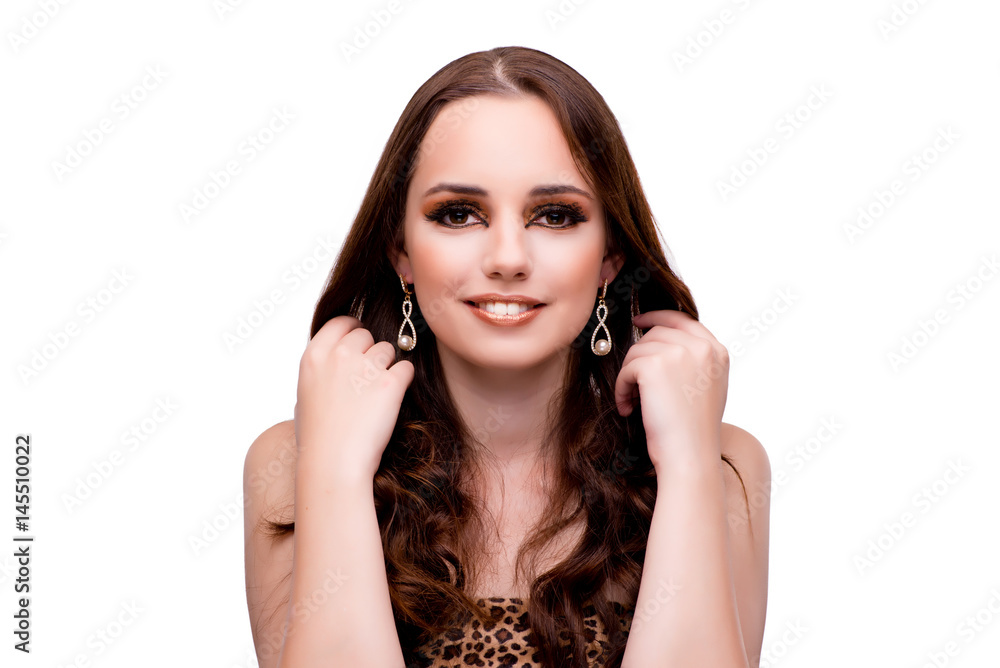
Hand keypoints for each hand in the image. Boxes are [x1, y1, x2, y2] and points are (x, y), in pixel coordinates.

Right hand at [293, 315, 414, 480]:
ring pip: (388, 350)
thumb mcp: (305, 395)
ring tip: (376, 396)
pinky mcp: (390, 383)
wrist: (333, 463)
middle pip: (366, 334)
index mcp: (314, 356)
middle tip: (367, 379)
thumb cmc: (317, 437)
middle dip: (370, 352)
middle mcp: (339, 355)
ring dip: (387, 367)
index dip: (353, 329)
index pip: (341, 322)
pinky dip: (403, 381)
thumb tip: (333, 362)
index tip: (358, 340)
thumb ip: (321, 371)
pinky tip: (392, 399)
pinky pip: (406, 369)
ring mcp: (365, 367)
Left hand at [613, 310, 728, 471]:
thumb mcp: (705, 388)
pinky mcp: (655, 365)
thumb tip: (659, 339)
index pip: (683, 319)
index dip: (658, 317)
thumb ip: (692, 361)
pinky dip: (622, 388)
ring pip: (638, 350)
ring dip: (630, 376)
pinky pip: (627, 368)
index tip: (639, 322)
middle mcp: (702, 347)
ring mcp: (680, 353)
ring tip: (634, 402)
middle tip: (637, 388)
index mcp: (717, 351)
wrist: (689, 457)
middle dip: (640, 358)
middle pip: (655, 334)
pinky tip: (629, 407)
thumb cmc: (692, 431)